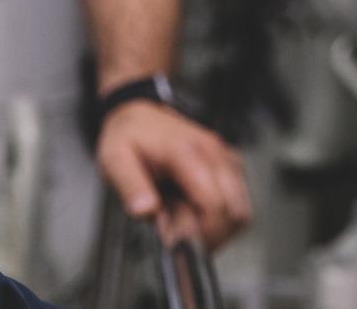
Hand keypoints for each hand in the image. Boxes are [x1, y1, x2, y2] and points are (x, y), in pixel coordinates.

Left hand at [94, 100, 251, 249]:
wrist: (139, 114)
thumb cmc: (128, 136)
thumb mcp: (115, 159)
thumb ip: (130, 186)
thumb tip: (145, 211)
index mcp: (185, 151)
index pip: (213, 204)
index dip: (199, 232)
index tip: (177, 241)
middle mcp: (212, 152)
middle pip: (234, 213)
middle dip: (209, 234)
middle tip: (177, 231)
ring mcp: (225, 158)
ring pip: (242, 212)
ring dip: (217, 228)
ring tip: (184, 218)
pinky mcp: (231, 165)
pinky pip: (240, 204)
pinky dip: (223, 217)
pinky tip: (195, 210)